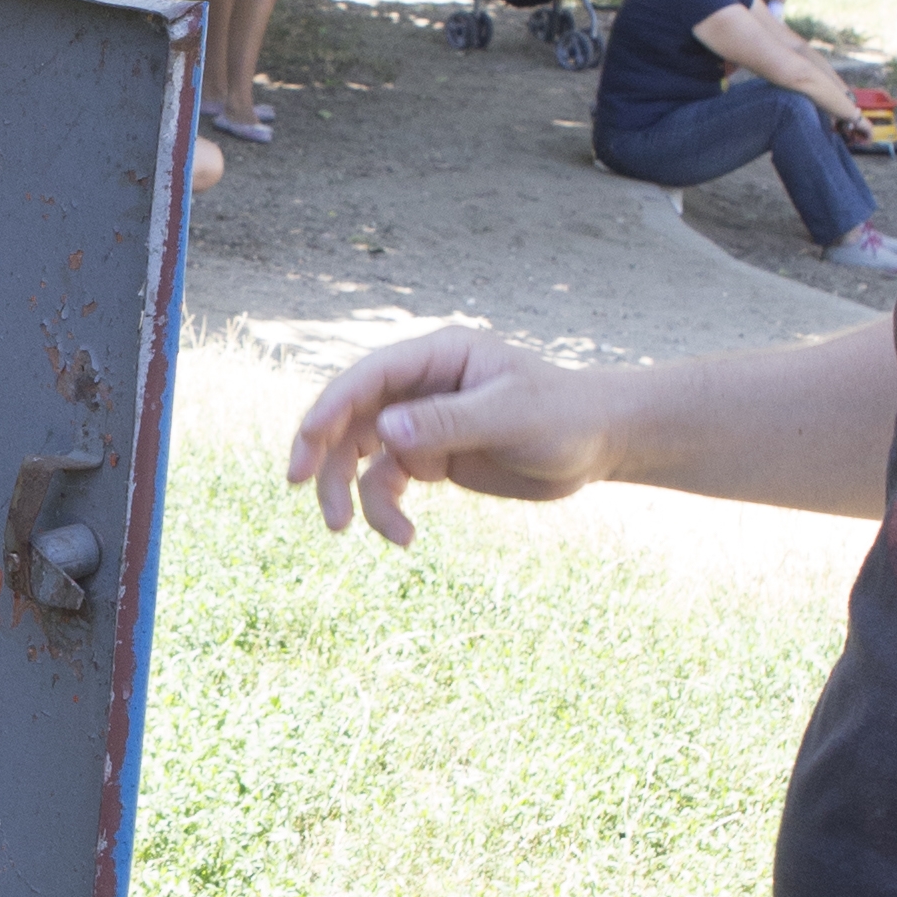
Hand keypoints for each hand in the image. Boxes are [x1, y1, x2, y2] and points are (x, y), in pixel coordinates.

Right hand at [286, 329, 611, 544]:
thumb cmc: (564, 415)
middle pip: (351, 415)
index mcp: (437, 356)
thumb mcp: (510, 415)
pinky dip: (386, 512)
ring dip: (347, 491)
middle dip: (322, 451)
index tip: (308, 444)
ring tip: (343, 529)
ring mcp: (422, 423)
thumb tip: (386, 433)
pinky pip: (389, 484)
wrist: (598, 444)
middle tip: (298, 484)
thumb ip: (448, 422)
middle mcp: (420, 386)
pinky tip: (405, 539)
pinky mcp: (431, 458)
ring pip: (361, 456)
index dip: (331, 407)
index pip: (369, 377)